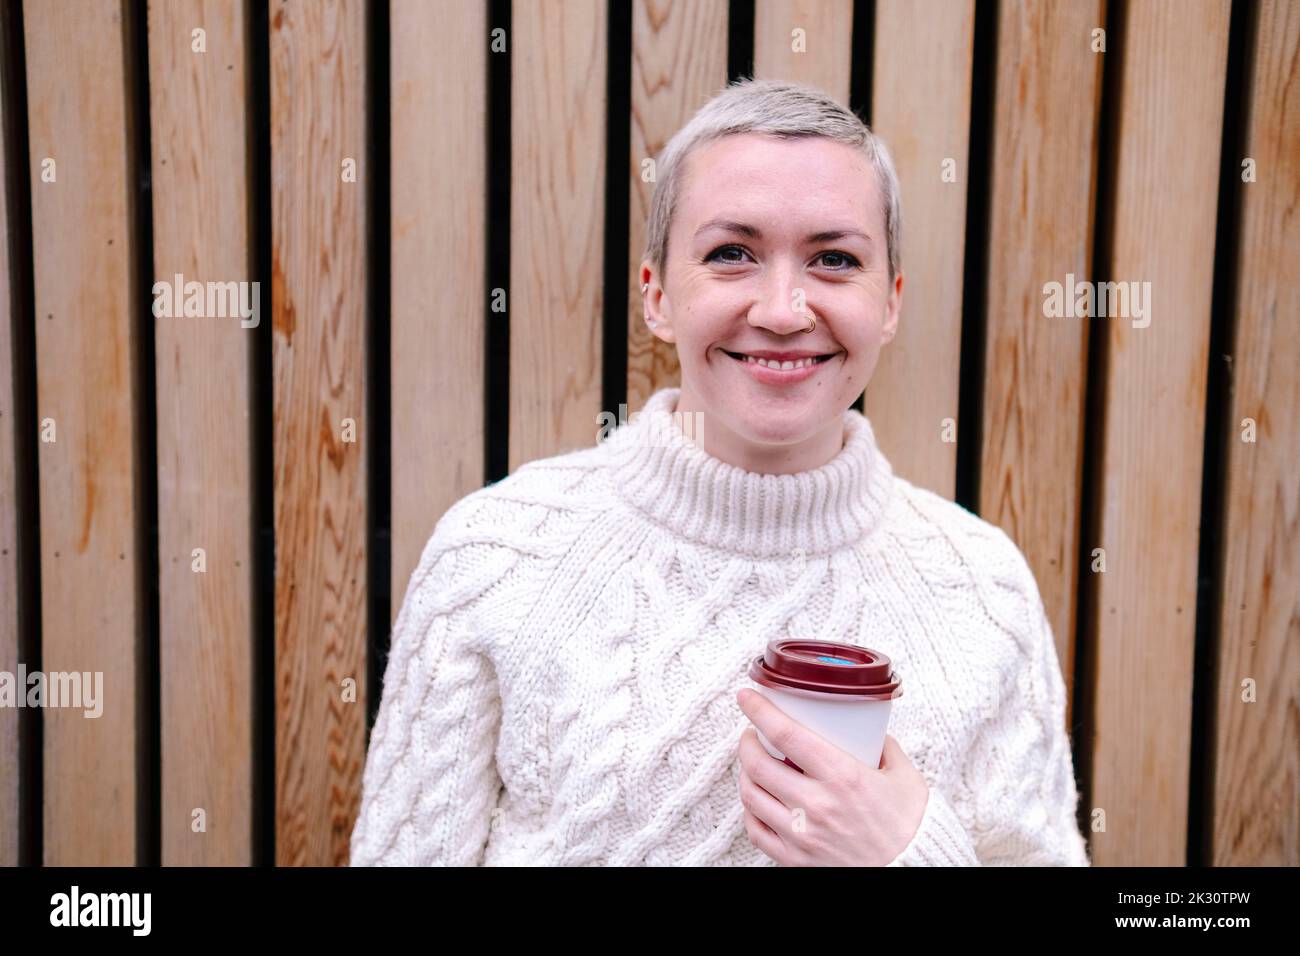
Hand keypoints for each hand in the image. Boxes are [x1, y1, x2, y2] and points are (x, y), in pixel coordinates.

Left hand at [736, 687, 928, 865]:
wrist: (913, 870)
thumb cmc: (911, 829)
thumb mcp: (904, 777)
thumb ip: (883, 748)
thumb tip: (867, 731)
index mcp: (843, 777)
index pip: (786, 734)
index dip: (760, 711)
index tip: (748, 697)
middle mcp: (818, 805)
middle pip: (758, 764)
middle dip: (747, 742)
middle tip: (752, 733)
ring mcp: (803, 835)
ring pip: (751, 796)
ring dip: (745, 773)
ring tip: (753, 763)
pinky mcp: (796, 860)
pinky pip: (756, 831)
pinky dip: (750, 811)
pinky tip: (759, 800)